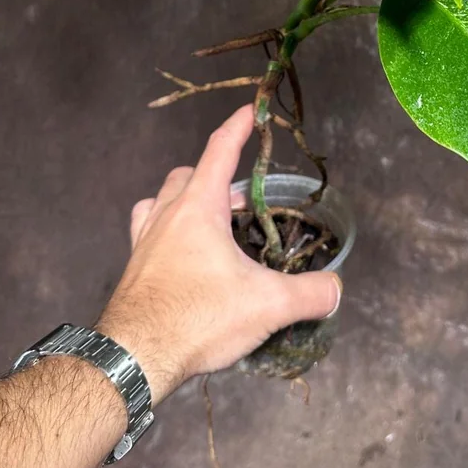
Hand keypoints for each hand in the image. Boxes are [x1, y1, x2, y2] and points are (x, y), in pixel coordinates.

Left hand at [97, 104, 340, 402]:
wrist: (134, 358)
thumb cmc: (197, 318)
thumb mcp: (267, 306)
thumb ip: (309, 293)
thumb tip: (335, 289)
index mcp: (198, 208)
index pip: (219, 151)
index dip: (238, 127)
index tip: (251, 110)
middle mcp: (166, 216)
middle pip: (187, 175)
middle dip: (215, 176)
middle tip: (243, 201)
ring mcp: (143, 242)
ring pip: (160, 201)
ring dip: (184, 201)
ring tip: (211, 225)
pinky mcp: (133, 270)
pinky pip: (147, 234)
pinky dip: (166, 233)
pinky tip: (184, 259)